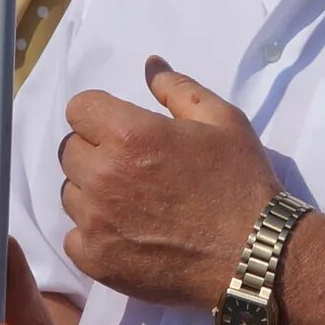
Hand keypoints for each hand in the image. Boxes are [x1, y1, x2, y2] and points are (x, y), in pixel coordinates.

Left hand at [59, 57, 279, 309]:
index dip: (101, 115)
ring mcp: (96, 222)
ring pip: (71, 194)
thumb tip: (150, 65)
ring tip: (132, 202)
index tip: (122, 129)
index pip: (79, 109)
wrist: (253, 253)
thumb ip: (178, 88)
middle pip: (71, 151)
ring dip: (93, 193)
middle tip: (133, 166)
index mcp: (129, 135)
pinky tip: (127, 234)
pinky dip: (94, 234)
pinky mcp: (96, 260)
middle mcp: (103, 176)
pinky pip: (73, 237)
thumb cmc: (240, 181)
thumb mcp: (222, 121)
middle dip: (96, 151)